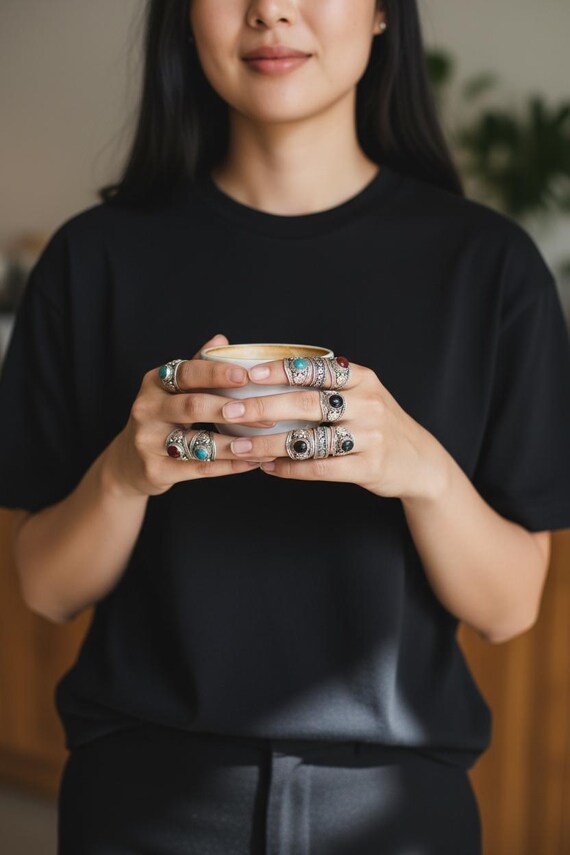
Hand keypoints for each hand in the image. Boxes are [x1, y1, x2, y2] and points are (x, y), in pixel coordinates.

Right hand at [101, 333, 277, 498]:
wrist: (129, 462)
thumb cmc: (161, 419)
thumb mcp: (172, 390)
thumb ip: (197, 367)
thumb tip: (222, 339)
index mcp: (154, 383)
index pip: (186, 372)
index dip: (217, 373)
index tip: (246, 375)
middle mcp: (147, 409)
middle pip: (192, 406)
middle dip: (230, 408)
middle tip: (263, 412)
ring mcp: (148, 441)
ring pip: (198, 442)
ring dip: (234, 444)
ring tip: (263, 443)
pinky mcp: (156, 470)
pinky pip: (200, 468)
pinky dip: (229, 466)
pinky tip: (252, 462)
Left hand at [223, 357, 447, 500]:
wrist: (420, 462)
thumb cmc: (378, 423)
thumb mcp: (363, 394)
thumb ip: (328, 384)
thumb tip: (270, 373)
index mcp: (362, 379)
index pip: (315, 369)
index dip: (280, 369)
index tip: (248, 374)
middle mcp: (367, 404)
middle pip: (306, 403)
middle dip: (263, 407)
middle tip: (230, 411)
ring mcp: (370, 436)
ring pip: (309, 439)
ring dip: (269, 444)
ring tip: (240, 446)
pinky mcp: (368, 467)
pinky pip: (320, 468)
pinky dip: (290, 469)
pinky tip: (268, 467)